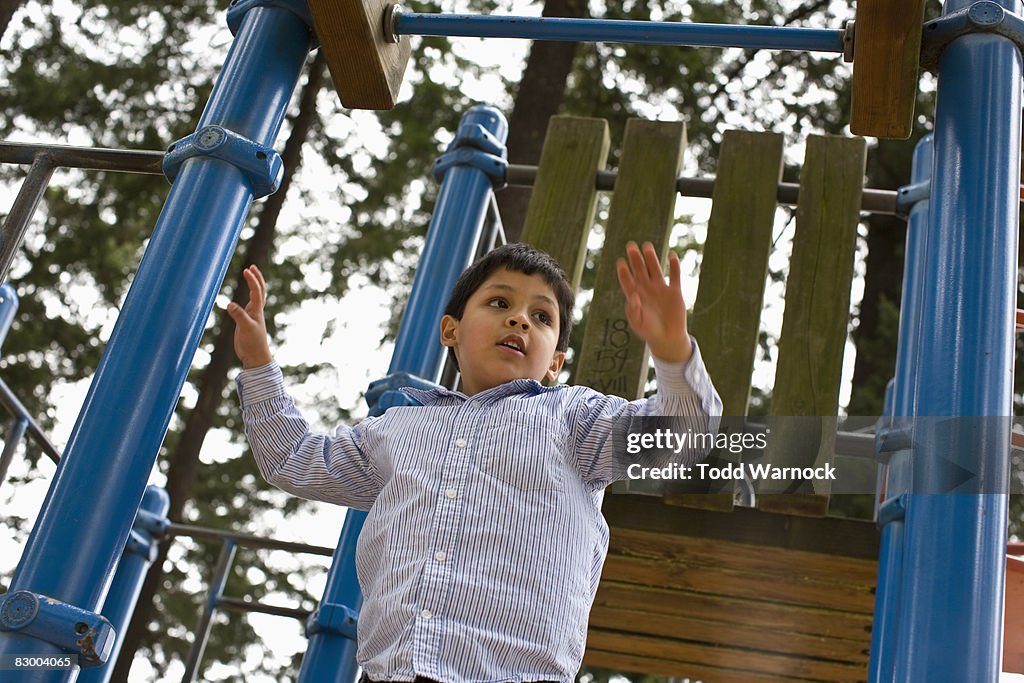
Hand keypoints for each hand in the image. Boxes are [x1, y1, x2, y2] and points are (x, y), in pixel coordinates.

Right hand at [225, 265, 273, 368]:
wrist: (255, 357)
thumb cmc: (253, 343)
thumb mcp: (245, 329)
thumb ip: (239, 316)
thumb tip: (229, 304)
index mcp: (257, 310)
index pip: (256, 291)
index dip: (252, 280)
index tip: (246, 270)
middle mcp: (256, 311)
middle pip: (260, 290)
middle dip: (256, 278)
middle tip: (251, 267)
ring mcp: (251, 315)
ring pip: (254, 296)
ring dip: (253, 285)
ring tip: (249, 275)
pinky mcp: (245, 321)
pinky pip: (246, 305)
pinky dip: (245, 297)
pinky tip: (239, 297)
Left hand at [615, 241, 691, 362]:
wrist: (667, 338)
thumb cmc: (649, 332)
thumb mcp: (638, 322)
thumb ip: (633, 310)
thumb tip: (632, 295)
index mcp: (635, 296)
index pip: (627, 281)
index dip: (624, 272)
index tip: (620, 262)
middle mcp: (647, 289)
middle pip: (640, 270)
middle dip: (635, 259)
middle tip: (630, 246)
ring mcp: (661, 289)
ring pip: (655, 270)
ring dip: (651, 258)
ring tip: (647, 246)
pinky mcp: (675, 292)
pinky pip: (675, 276)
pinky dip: (674, 266)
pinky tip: (672, 255)